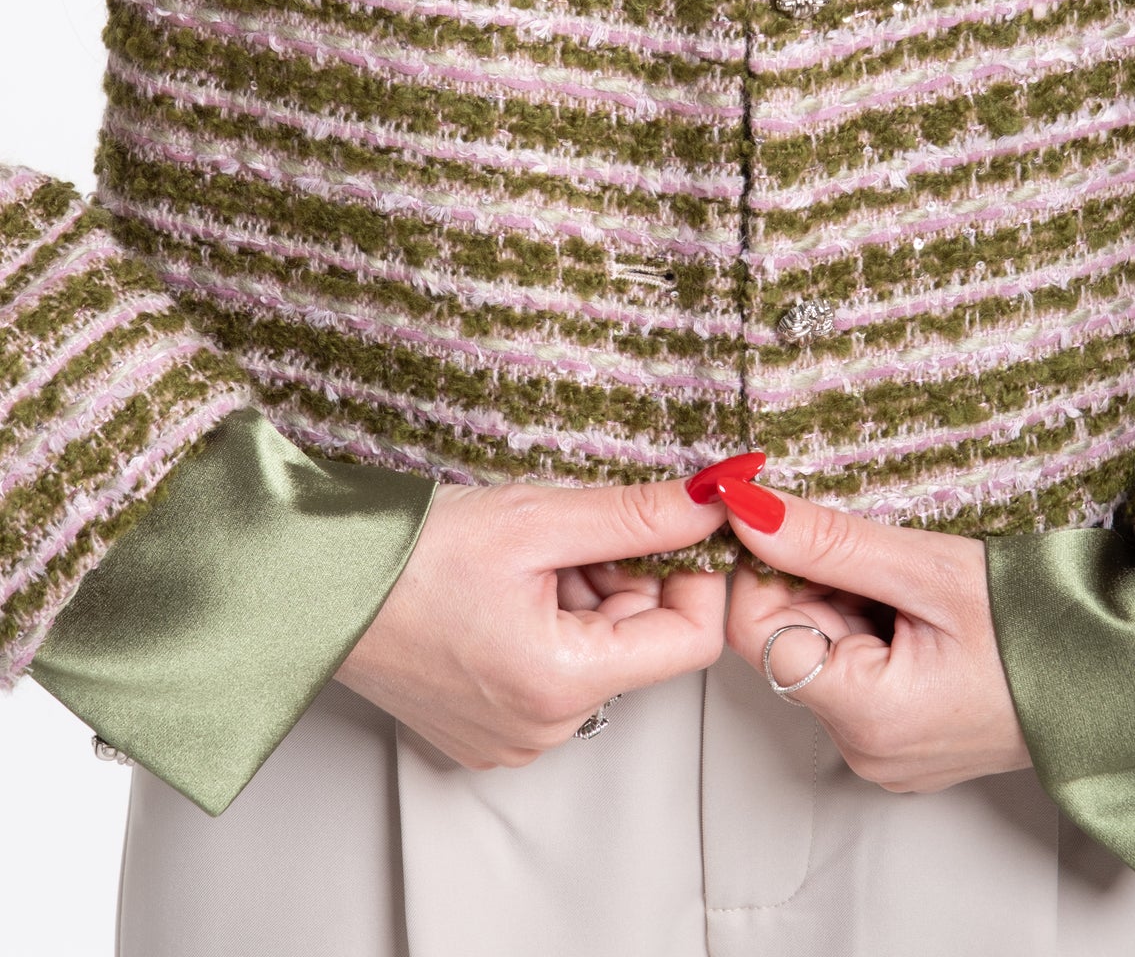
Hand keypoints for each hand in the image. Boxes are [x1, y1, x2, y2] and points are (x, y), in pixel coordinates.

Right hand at [337, 477, 727, 768]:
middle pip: (640, 642)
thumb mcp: (537, 518)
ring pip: (598, 651)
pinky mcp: (485, 729)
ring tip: (523, 557)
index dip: (695, 573)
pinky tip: (502, 586)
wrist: (314, 584)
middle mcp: (545, 730)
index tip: (677, 523)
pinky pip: (554, 671)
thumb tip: (714, 504)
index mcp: (564, 685)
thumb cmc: (411, 555)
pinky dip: (548, 620)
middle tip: (571, 530)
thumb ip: (638, 514)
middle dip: (624, 575)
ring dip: (584, 593)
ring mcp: (512, 737)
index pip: (690, 640)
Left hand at [718, 478, 1029, 792]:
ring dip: (848, 601)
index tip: (794, 519)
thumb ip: (829, 542)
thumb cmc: (1043, 625)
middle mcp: (866, 751)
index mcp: (867, 718)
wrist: (1123, 674)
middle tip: (882, 556)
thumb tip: (746, 512)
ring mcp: (887, 751)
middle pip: (788, 641)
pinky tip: (922, 613)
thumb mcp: (928, 568)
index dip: (765, 568)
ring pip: (822, 650)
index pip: (757, 634)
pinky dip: (874, 626)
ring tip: (914, 588)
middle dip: (817, 582)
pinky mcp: (904, 739)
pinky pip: (857, 670)